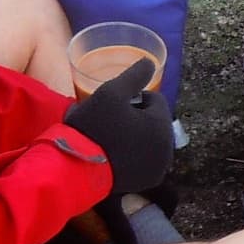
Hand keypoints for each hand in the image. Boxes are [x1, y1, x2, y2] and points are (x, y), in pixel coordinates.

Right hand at [62, 60, 174, 195]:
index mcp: (162, 126)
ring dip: (135, 136)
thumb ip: (134, 75)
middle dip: (135, 118)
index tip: (113, 106)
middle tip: (109, 122)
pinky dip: (133, 155)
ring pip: (149, 140)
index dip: (132, 98)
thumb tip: (151, 62)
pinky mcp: (148, 182)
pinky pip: (144, 159)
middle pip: (153, 121)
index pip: (154, 100)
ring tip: (110, 138)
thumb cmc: (93, 127)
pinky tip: (114, 154)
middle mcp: (168, 149)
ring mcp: (159, 168)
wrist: (76, 168)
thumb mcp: (111, 92)